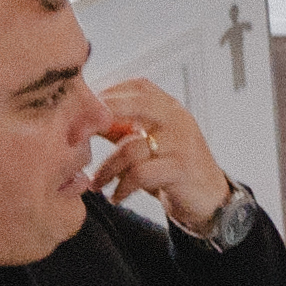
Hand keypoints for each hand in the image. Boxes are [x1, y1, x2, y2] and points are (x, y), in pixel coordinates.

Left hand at [88, 78, 237, 230]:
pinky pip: (141, 174)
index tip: (82, 111)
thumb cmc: (175, 168)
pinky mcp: (181, 169)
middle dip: (100, 116)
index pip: (137, 87)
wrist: (210, 198)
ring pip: (131, 147)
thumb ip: (122, 128)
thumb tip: (84, 117)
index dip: (107, 94)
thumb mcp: (149, 142)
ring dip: (107, 169)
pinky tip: (117, 195)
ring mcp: (181, 143)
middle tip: (75, 135)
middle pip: (136, 103)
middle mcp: (177, 120)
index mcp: (170, 108)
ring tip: (97, 183)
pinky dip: (122, 187)